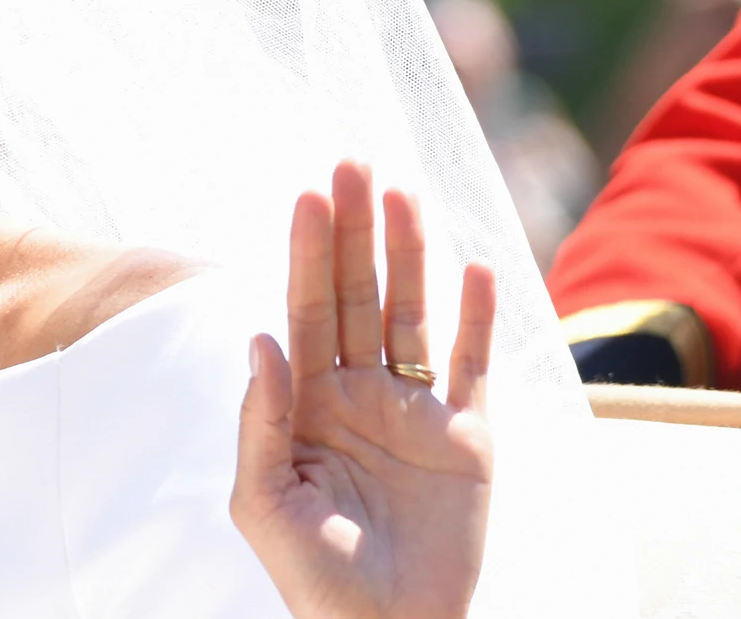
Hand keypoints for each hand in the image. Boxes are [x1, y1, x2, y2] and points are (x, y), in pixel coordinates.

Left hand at [231, 161, 494, 618]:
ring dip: (411, 254)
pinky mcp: (468, 438)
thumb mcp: (264, 502)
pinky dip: (480, 319)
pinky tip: (479, 269)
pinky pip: (474, 366)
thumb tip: (260, 339)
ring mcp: (415, 411)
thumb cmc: (313, 578)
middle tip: (353, 162)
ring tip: (406, 192)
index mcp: (306, 403)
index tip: (309, 194)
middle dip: (355, 230)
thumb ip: (260, 422)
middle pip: (356, 293)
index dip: (307, 251)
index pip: (305, 309)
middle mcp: (359, 393)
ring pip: (412, 314)